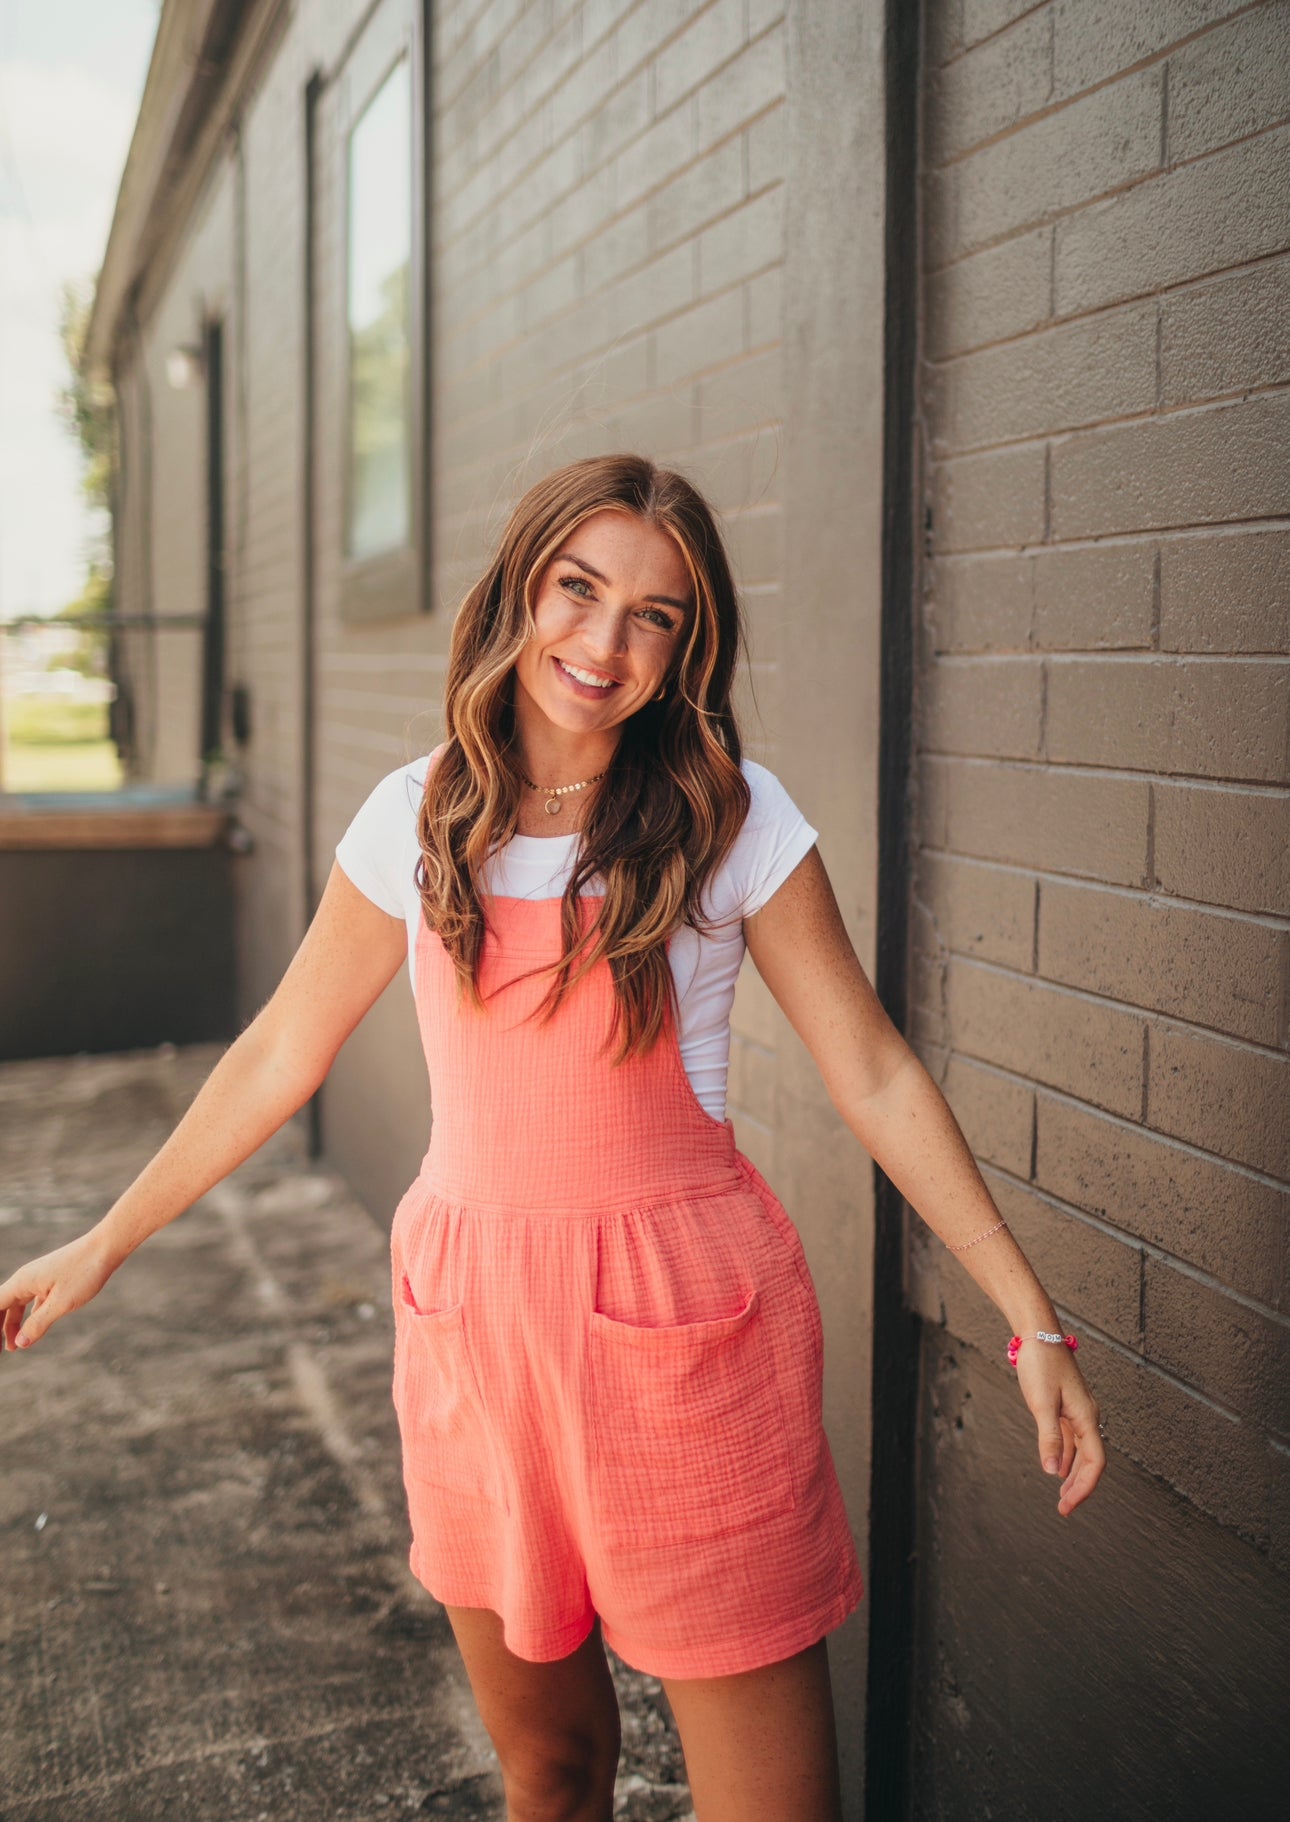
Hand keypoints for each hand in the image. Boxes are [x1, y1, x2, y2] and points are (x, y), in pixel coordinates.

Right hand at [0, 1229, 120, 1353]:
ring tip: (14, 1347)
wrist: (106, 1247)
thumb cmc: (84, 1272)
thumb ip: (38, 1324)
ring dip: (14, 1324)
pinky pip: (34, 1301)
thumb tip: (20, 1343)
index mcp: (22, 1282)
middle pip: (3, 1305)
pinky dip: (30, 1317)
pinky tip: (32, 1330)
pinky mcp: (53, 1280)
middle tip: (0, 1350)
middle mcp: (26, 1278)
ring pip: (19, 1304)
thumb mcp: (61, 1303)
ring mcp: (39, 1278)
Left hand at [1014, 1340, 1105, 1515]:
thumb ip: (1049, 1437)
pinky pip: (1071, 1438)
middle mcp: (1087, 1416)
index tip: (1067, 1506)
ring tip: (1062, 1494)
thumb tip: (1052, 1471)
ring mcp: (1077, 1410)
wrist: (1038, 1332)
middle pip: (1090, 1460)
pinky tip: (1057, 1465)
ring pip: (1081, 1451)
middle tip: (1064, 1508)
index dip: (1084, 1488)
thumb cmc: (1041, 1363)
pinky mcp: (1065, 1404)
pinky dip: (1065, 1455)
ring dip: (1072, 1473)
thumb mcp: (1041, 1403)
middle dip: (1079, 1487)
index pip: (1095, 1463)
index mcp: (1087, 1417)